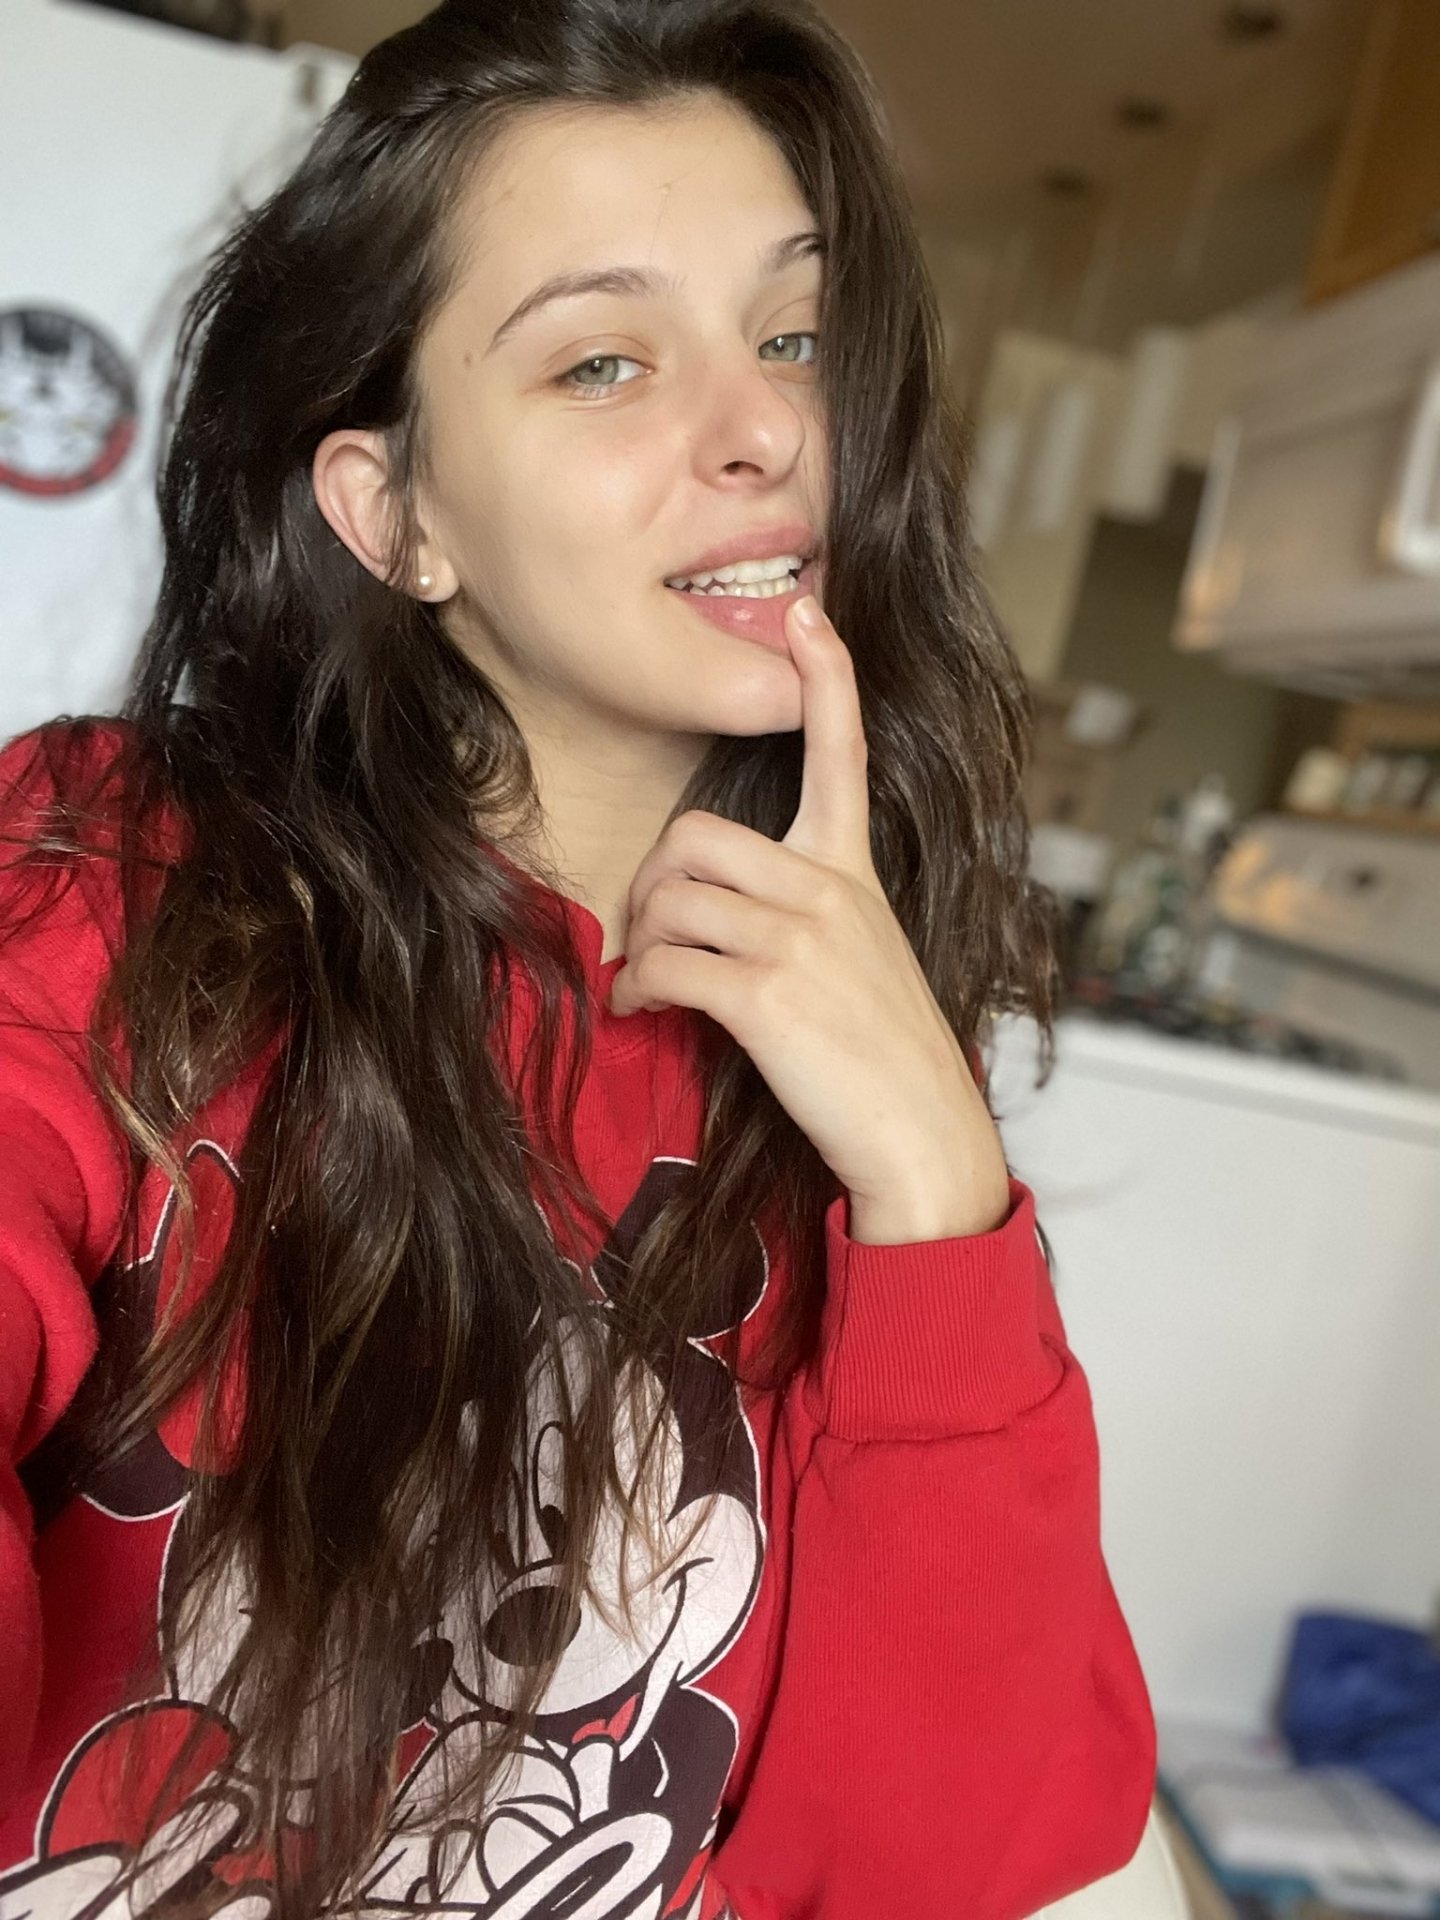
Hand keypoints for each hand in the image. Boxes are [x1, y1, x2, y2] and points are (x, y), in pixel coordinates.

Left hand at [608, 595, 1010, 1241]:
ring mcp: (800, 940)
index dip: (824, 679)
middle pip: (696, 834)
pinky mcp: (767, 994)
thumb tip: (716, 922)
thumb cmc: (887, 1057)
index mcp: (853, 873)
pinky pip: (664, 964)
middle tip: (651, 929)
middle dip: (654, 880)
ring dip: (640, 942)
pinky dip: (637, 989)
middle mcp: (828, 892)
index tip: (808, 614)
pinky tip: (642, 1012)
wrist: (923, 1138)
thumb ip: (806, 918)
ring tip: (647, 981)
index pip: (842, 754)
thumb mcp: (865, 962)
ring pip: (672, 899)